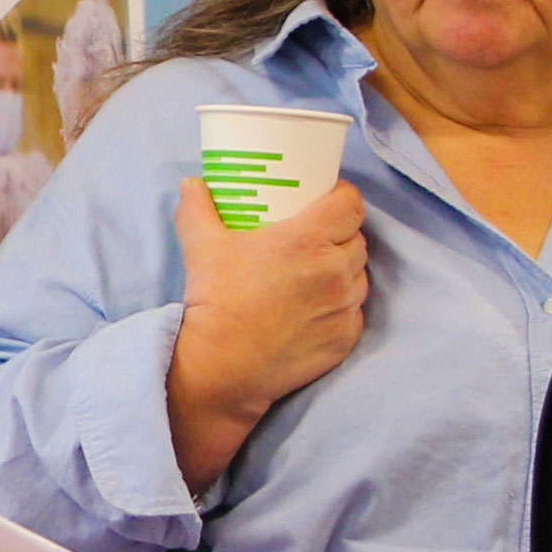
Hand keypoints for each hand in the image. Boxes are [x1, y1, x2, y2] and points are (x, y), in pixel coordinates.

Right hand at [166, 178, 367, 492]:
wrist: (224, 367)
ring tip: (317, 273)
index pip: (351, 204)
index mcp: (309, 240)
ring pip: (359, 275)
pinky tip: (317, 308)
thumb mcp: (202, 247)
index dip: (343, 197)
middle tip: (316, 238)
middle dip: (341, 234)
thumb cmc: (217, 302)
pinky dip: (341, 306)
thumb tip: (193, 184)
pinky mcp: (346, 337)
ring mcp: (344, 307)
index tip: (327, 199)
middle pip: (356, 238)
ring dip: (345, 270)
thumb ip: (198, 208)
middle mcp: (335, 271)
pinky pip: (354, 311)